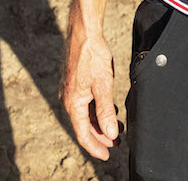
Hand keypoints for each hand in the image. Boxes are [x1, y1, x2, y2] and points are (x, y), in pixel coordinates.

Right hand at [61, 25, 120, 160]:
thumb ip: (106, 111)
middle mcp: (69, 100)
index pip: (83, 134)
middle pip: (85, 126)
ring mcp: (72, 91)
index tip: (108, 155)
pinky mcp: (77, 83)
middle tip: (118, 143)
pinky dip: (98, 110)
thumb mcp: (103, 85)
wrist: (84, 32)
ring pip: (87, 114)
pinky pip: (87, 103)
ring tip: (118, 128)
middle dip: (102, 136)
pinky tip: (111, 110)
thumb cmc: (92, 55)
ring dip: (101, 123)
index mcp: (73, 103)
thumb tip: (111, 134)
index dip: (96, 147)